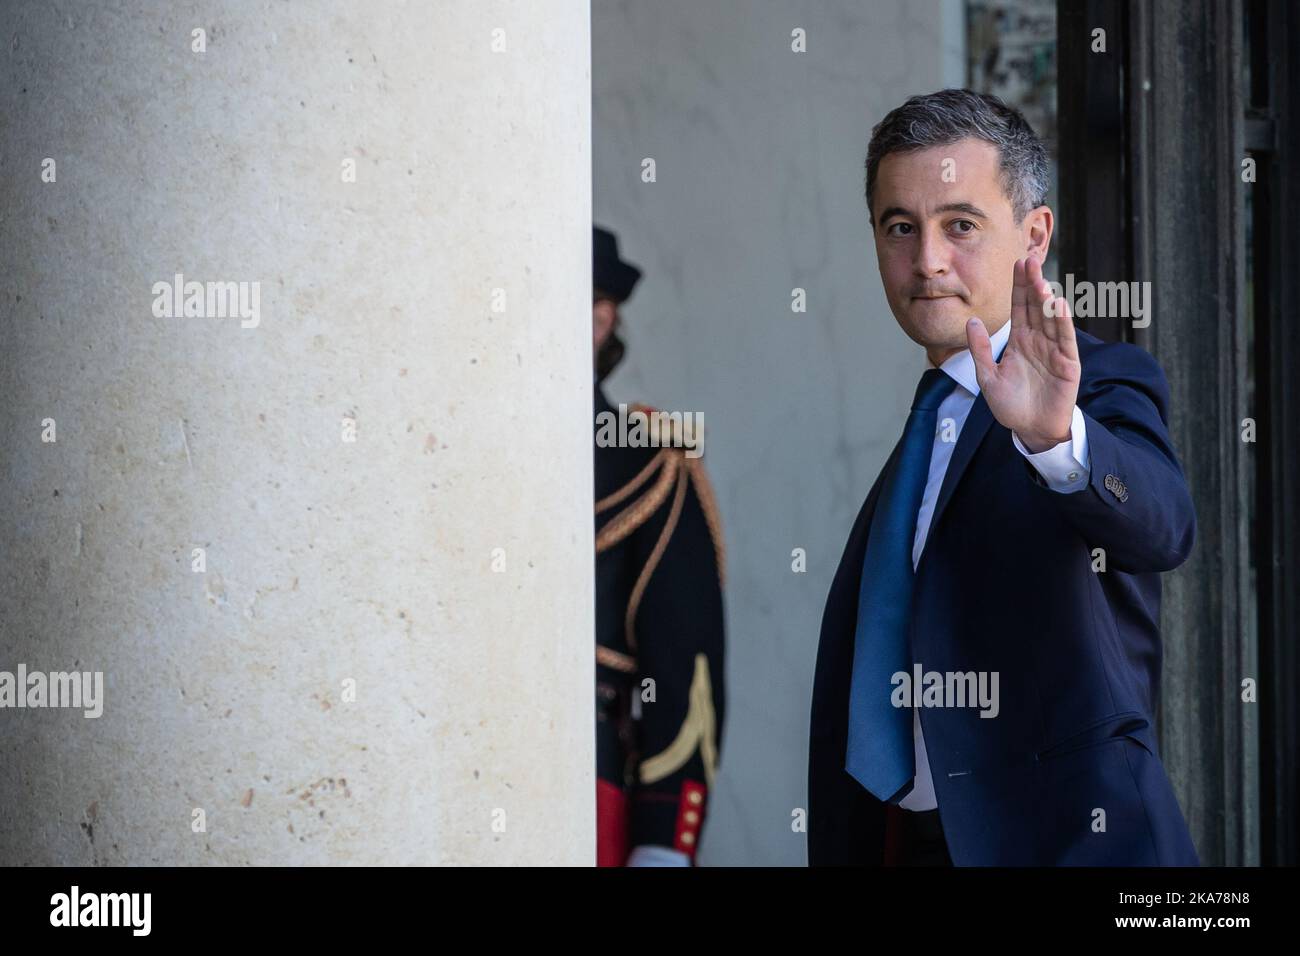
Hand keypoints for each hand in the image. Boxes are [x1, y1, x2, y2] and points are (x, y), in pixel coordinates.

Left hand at [967, 254, 1079, 452]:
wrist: (1031, 430)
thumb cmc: (1011, 405)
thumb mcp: (987, 377)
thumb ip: (980, 350)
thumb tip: (971, 321)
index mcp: (1020, 341)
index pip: (1020, 307)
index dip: (1019, 286)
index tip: (1017, 263)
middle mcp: (1038, 341)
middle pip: (1036, 307)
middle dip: (1032, 284)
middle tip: (1029, 260)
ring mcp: (1054, 350)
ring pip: (1050, 319)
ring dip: (1046, 300)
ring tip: (1040, 280)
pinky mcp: (1067, 364)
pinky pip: (1064, 340)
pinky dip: (1062, 323)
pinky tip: (1058, 305)